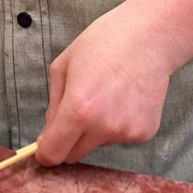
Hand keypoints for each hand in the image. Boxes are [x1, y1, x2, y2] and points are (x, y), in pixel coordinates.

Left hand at [37, 0, 171, 167]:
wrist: (148, 38)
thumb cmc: (102, 44)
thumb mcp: (63, 67)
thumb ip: (53, 104)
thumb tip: (49, 133)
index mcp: (78, 110)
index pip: (54, 153)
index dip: (45, 153)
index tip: (43, 148)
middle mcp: (103, 127)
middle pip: (75, 155)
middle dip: (68, 140)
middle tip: (75, 112)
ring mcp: (126, 133)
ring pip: (98, 143)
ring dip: (95, 129)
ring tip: (106, 94)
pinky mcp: (145, 133)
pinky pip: (120, 137)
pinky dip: (117, 125)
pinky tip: (124, 98)